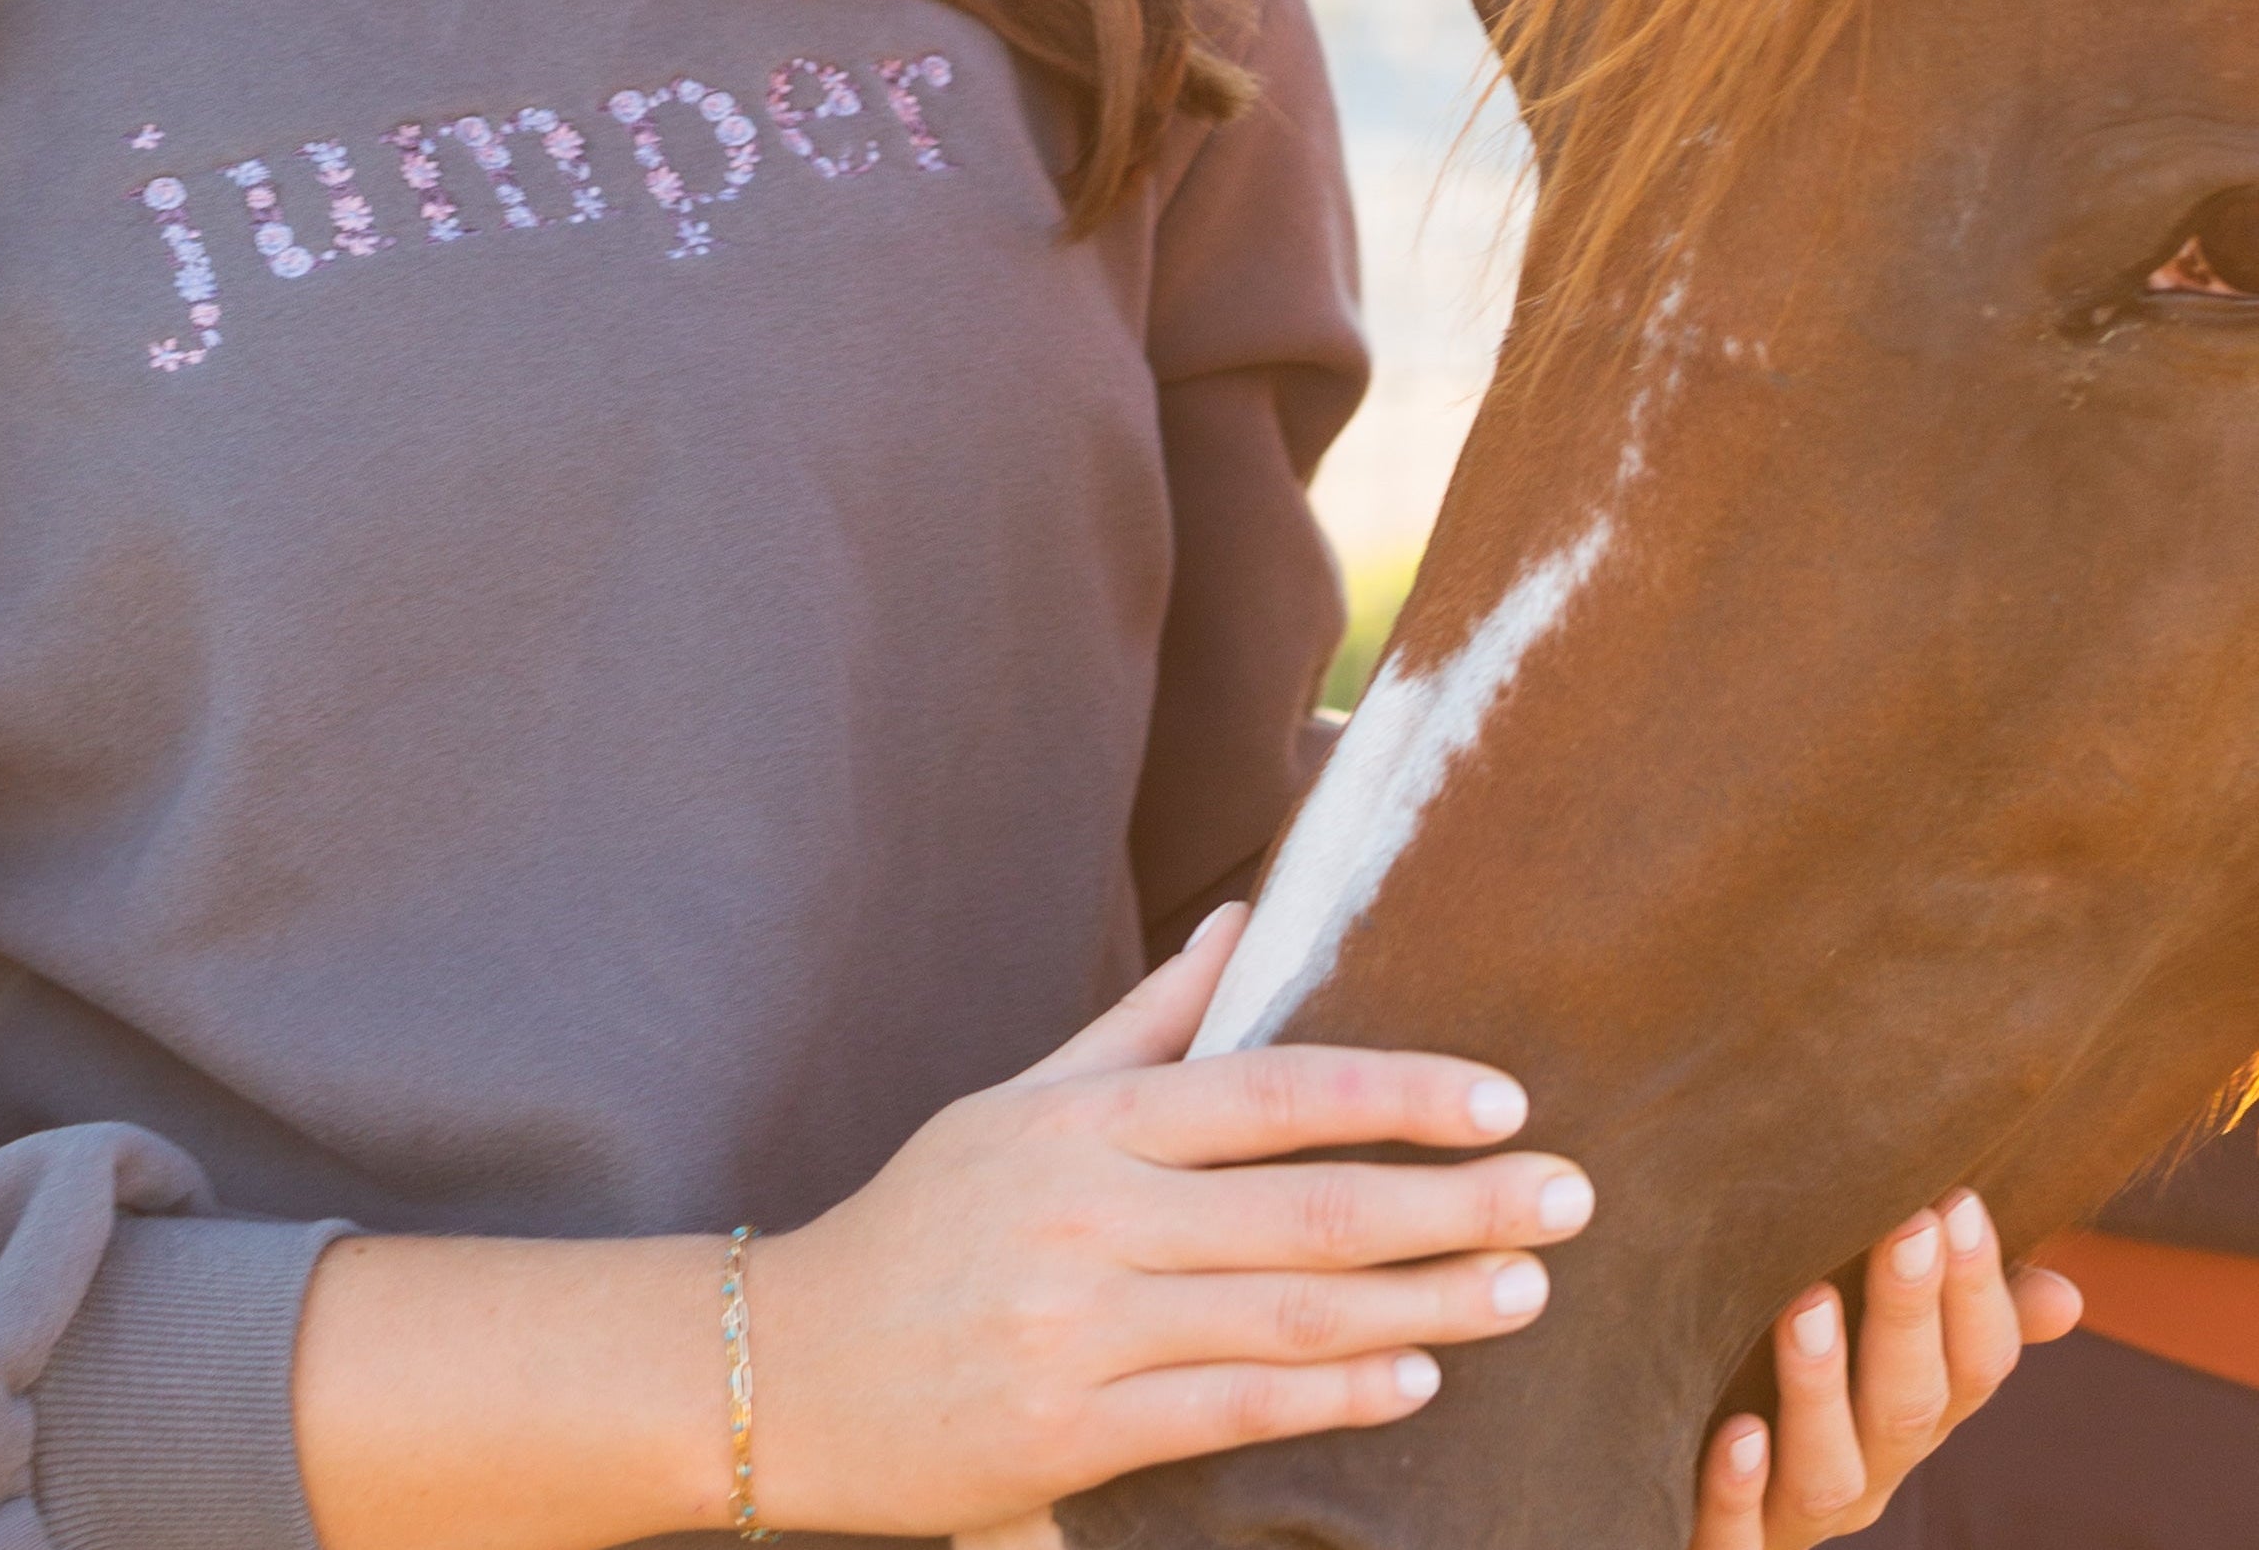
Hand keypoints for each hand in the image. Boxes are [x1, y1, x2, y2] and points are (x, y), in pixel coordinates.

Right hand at [749, 903, 1592, 1537]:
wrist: (786, 1364)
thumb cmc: (922, 1221)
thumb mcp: (1019, 1103)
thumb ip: (1142, 1022)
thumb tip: (1243, 922)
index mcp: (1080, 1123)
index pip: (1271, 1091)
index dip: (1396, 1094)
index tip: (1503, 1098)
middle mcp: (1086, 1215)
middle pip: (1306, 1207)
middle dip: (1454, 1201)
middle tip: (1568, 1195)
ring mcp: (1079, 1327)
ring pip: (1288, 1312)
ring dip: (1427, 1302)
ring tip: (1526, 1285)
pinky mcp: (1072, 1432)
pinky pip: (1234, 1410)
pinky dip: (1335, 1393)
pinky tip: (1417, 1376)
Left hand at [1688, 1194, 2082, 1546]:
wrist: (1684, 1504)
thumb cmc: (1780, 1383)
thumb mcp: (1867, 1343)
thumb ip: (1950, 1314)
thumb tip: (2068, 1296)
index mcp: (1908, 1416)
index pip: (1973, 1367)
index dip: (1975, 1292)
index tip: (1957, 1201)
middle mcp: (1867, 1470)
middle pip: (1910, 1407)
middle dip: (1909, 1317)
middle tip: (1905, 1227)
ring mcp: (1796, 1514)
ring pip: (1830, 1473)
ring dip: (1820, 1390)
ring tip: (1807, 1306)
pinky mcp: (1731, 1547)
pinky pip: (1740, 1540)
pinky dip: (1739, 1494)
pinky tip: (1737, 1435)